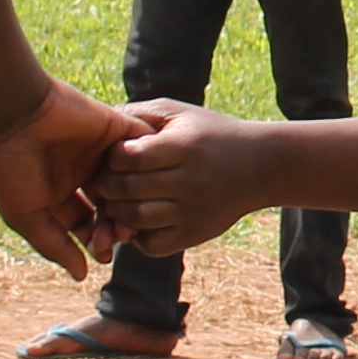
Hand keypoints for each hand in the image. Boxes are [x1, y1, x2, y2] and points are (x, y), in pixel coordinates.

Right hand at [0, 79, 131, 276]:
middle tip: (119, 238)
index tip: (102, 254)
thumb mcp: (28, 215)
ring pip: (128, 184)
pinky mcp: (117, 130)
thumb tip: (82, 276)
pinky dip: (144, 169)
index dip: (97, 240)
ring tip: (127, 218)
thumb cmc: (11, 167)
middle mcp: (82, 173)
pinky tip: (138, 187)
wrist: (15, 115)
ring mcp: (101, 152)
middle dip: (116, 226)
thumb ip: (55, 245)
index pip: (87, 223)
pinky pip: (142, 152)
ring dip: (131, 204)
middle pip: (111, 207)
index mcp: (58, 192)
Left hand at [90, 102, 284, 257]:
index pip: (127, 157)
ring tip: (118, 199)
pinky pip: (150, 245)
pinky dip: (136, 236)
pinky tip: (140, 220)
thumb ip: (137, 114)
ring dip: (115, 211)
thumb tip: (97, 128)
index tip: (114, 155)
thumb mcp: (179, 113)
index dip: (111, 157)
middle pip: (124, 190)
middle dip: (105, 185)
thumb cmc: (210, 134)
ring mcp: (192, 212)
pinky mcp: (194, 235)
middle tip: (105, 180)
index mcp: (183, 147)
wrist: (261, 166)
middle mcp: (189, 181)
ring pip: (133, 219)